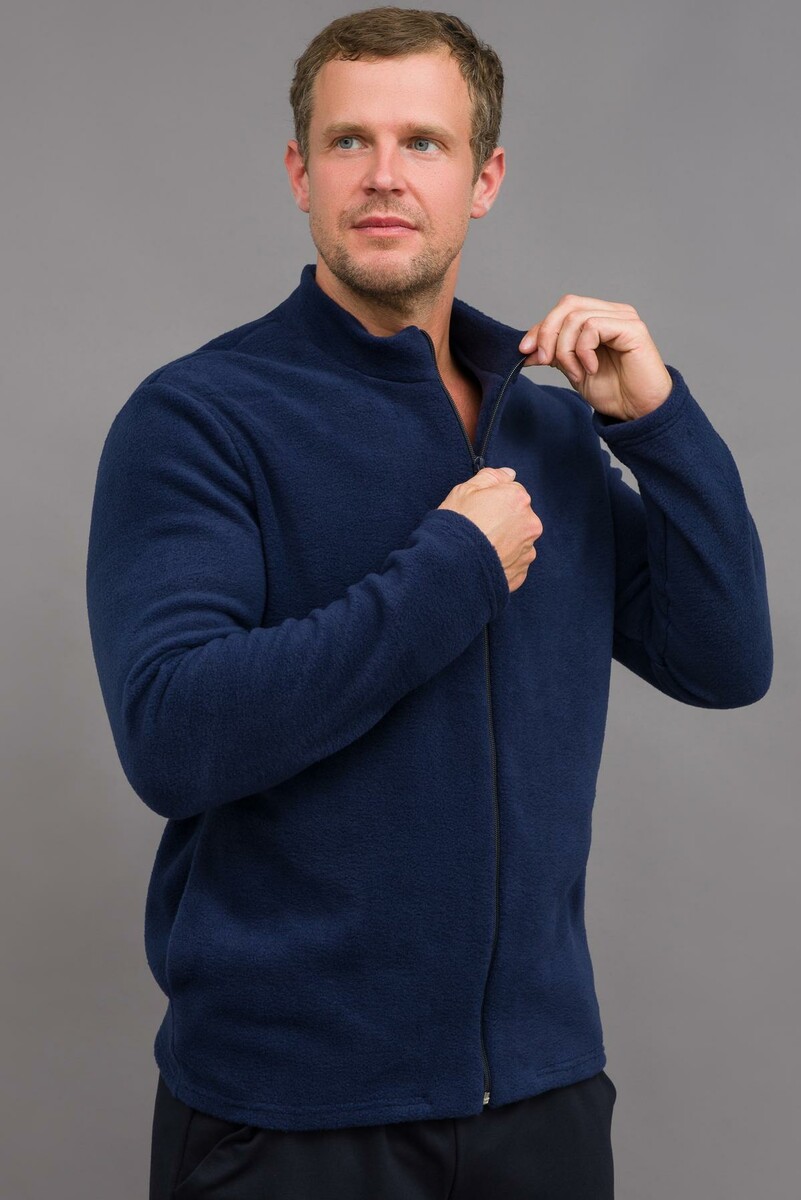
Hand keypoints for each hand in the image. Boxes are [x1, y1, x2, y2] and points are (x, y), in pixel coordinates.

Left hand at [518, 294, 673, 421]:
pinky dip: (583, 350)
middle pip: (567, 305)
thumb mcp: (574, 370)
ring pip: (576, 318)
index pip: (563, 309)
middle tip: (544, 359)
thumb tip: (526, 348)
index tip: (525, 351)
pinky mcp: (632, 328)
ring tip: (576, 372)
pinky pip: (593, 327)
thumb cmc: (613, 392)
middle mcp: (612, 313)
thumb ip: (554, 355)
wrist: (638, 412)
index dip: (540, 327)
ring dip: (566, 349)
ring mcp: (623, 318)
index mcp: (599, 318)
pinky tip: (591, 368)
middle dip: (547, 333)